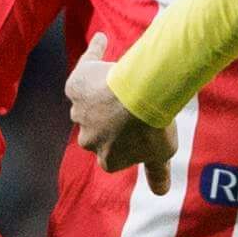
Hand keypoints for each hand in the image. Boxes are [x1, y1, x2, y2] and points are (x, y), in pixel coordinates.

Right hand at [64, 34, 173, 193]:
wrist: (141, 96)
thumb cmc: (153, 126)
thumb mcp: (161, 153)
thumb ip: (158, 173)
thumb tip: (161, 193)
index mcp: (106, 159)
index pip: (111, 156)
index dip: (124, 143)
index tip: (136, 131)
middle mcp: (87, 139)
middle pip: (95, 132)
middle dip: (109, 121)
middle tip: (127, 107)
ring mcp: (79, 112)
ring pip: (87, 104)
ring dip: (101, 94)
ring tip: (120, 80)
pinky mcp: (76, 85)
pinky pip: (84, 68)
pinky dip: (93, 57)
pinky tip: (102, 43)